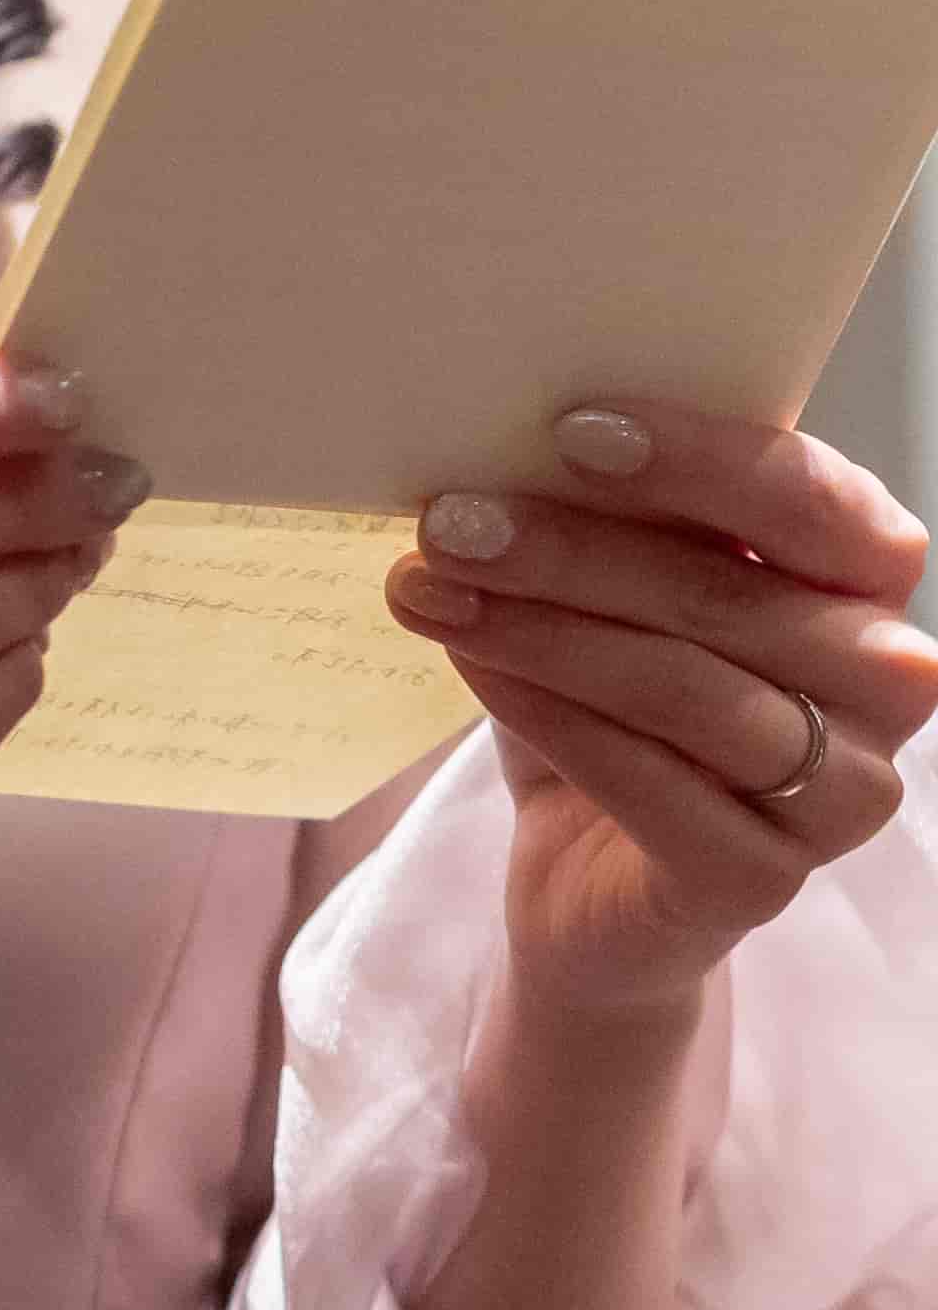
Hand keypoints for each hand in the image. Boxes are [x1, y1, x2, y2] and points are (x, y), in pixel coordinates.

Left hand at [386, 402, 937, 1020]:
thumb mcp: (606, 594)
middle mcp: (883, 686)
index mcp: (864, 585)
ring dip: (544, 631)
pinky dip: (552, 717)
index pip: (822, 506)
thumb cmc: (603, 703)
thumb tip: (496, 446)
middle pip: (732, 598)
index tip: (568, 429)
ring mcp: (838, 794)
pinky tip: (474, 666)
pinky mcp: (760, 880)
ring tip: (426, 590)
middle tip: (446, 520)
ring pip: (690, 692)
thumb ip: (604, 523)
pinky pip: (654, 787)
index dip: (705, 462)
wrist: (582, 880)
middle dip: (572, 550)